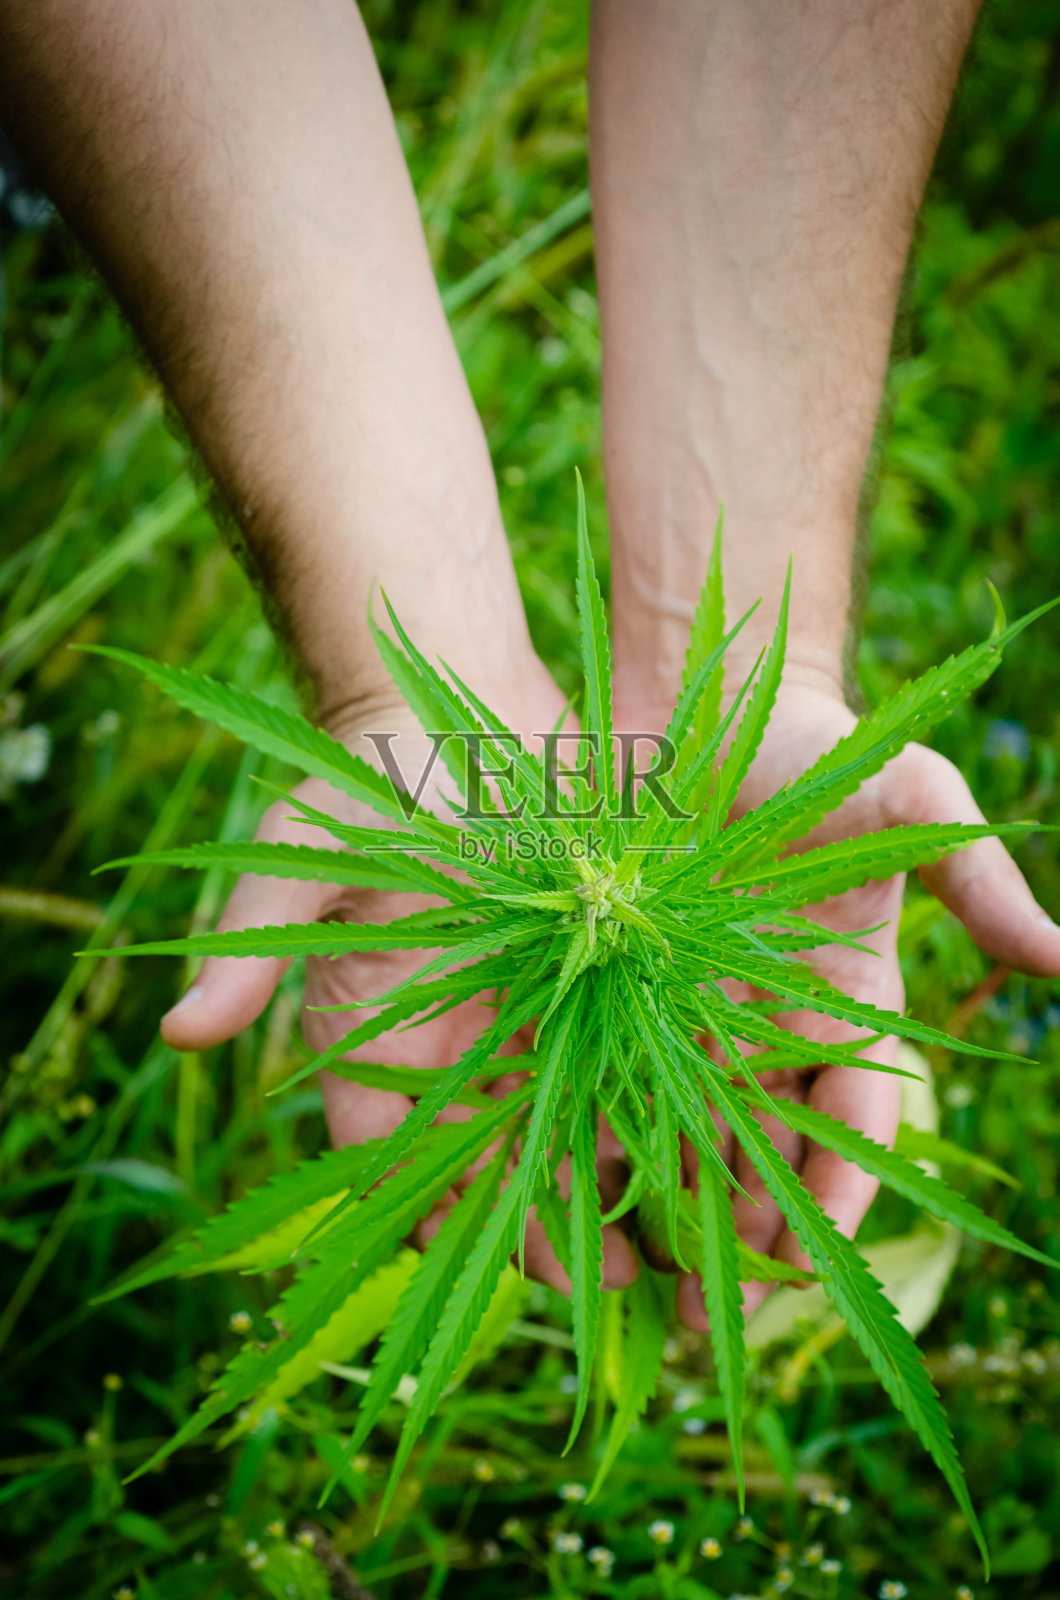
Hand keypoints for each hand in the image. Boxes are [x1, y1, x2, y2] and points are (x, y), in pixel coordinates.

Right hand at [160, 696, 639, 1294]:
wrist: (454, 701)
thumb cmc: (368, 777)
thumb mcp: (305, 851)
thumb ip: (253, 942)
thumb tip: (176, 1033)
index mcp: (377, 1025)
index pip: (393, 1148)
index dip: (432, 1213)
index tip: (483, 1267)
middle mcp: (453, 1032)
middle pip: (495, 1153)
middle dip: (543, 1222)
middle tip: (610, 1285)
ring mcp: (526, 1003)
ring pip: (568, 1118)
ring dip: (611, 1180)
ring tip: (670, 1242)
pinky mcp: (591, 966)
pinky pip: (626, 1048)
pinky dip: (657, 1098)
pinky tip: (707, 1144)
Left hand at [617, 679, 1059, 1331]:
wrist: (710, 695)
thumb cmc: (819, 746)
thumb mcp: (910, 795)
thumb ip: (979, 879)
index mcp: (846, 998)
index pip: (856, 1112)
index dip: (841, 1182)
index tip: (813, 1252)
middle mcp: (771, 1019)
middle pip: (768, 1144)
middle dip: (749, 1224)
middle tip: (713, 1299)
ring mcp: (691, 1005)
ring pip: (687, 1130)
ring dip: (673, 1203)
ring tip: (641, 1272)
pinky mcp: (615, 982)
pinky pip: (607, 1071)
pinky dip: (598, 1131)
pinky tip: (572, 1182)